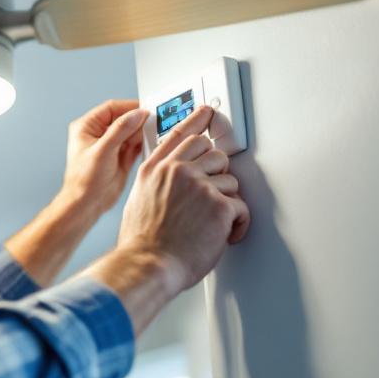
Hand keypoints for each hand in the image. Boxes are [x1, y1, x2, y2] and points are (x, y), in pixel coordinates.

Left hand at [60, 99, 152, 215]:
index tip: (147, 109)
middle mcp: (98, 134)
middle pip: (124, 119)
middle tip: (156, 121)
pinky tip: (153, 144)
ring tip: (157, 132)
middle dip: (139, 121)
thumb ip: (120, 130)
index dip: (130, 107)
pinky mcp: (120, 158)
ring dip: (144, 133)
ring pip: (131, 133)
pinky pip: (136, 146)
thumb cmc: (84, 180)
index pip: (111, 108)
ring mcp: (111, 146)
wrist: (86, 205)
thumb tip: (137, 114)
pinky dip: (145, 145)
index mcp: (87, 127)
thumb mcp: (103, 150)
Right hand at [117, 105, 249, 294]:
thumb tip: (167, 182)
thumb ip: (155, 183)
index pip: (180, 135)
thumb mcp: (138, 201)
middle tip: (214, 192)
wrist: (148, 265)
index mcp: (154, 170)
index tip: (207, 112)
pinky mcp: (219, 206)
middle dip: (217, 172)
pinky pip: (240, 206)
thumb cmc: (142, 244)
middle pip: (212, 151)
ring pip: (230, 180)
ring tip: (213, 222)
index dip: (197, 121)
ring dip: (226, 201)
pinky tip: (225, 234)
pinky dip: (236, 224)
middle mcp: (176, 171)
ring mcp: (199, 186)